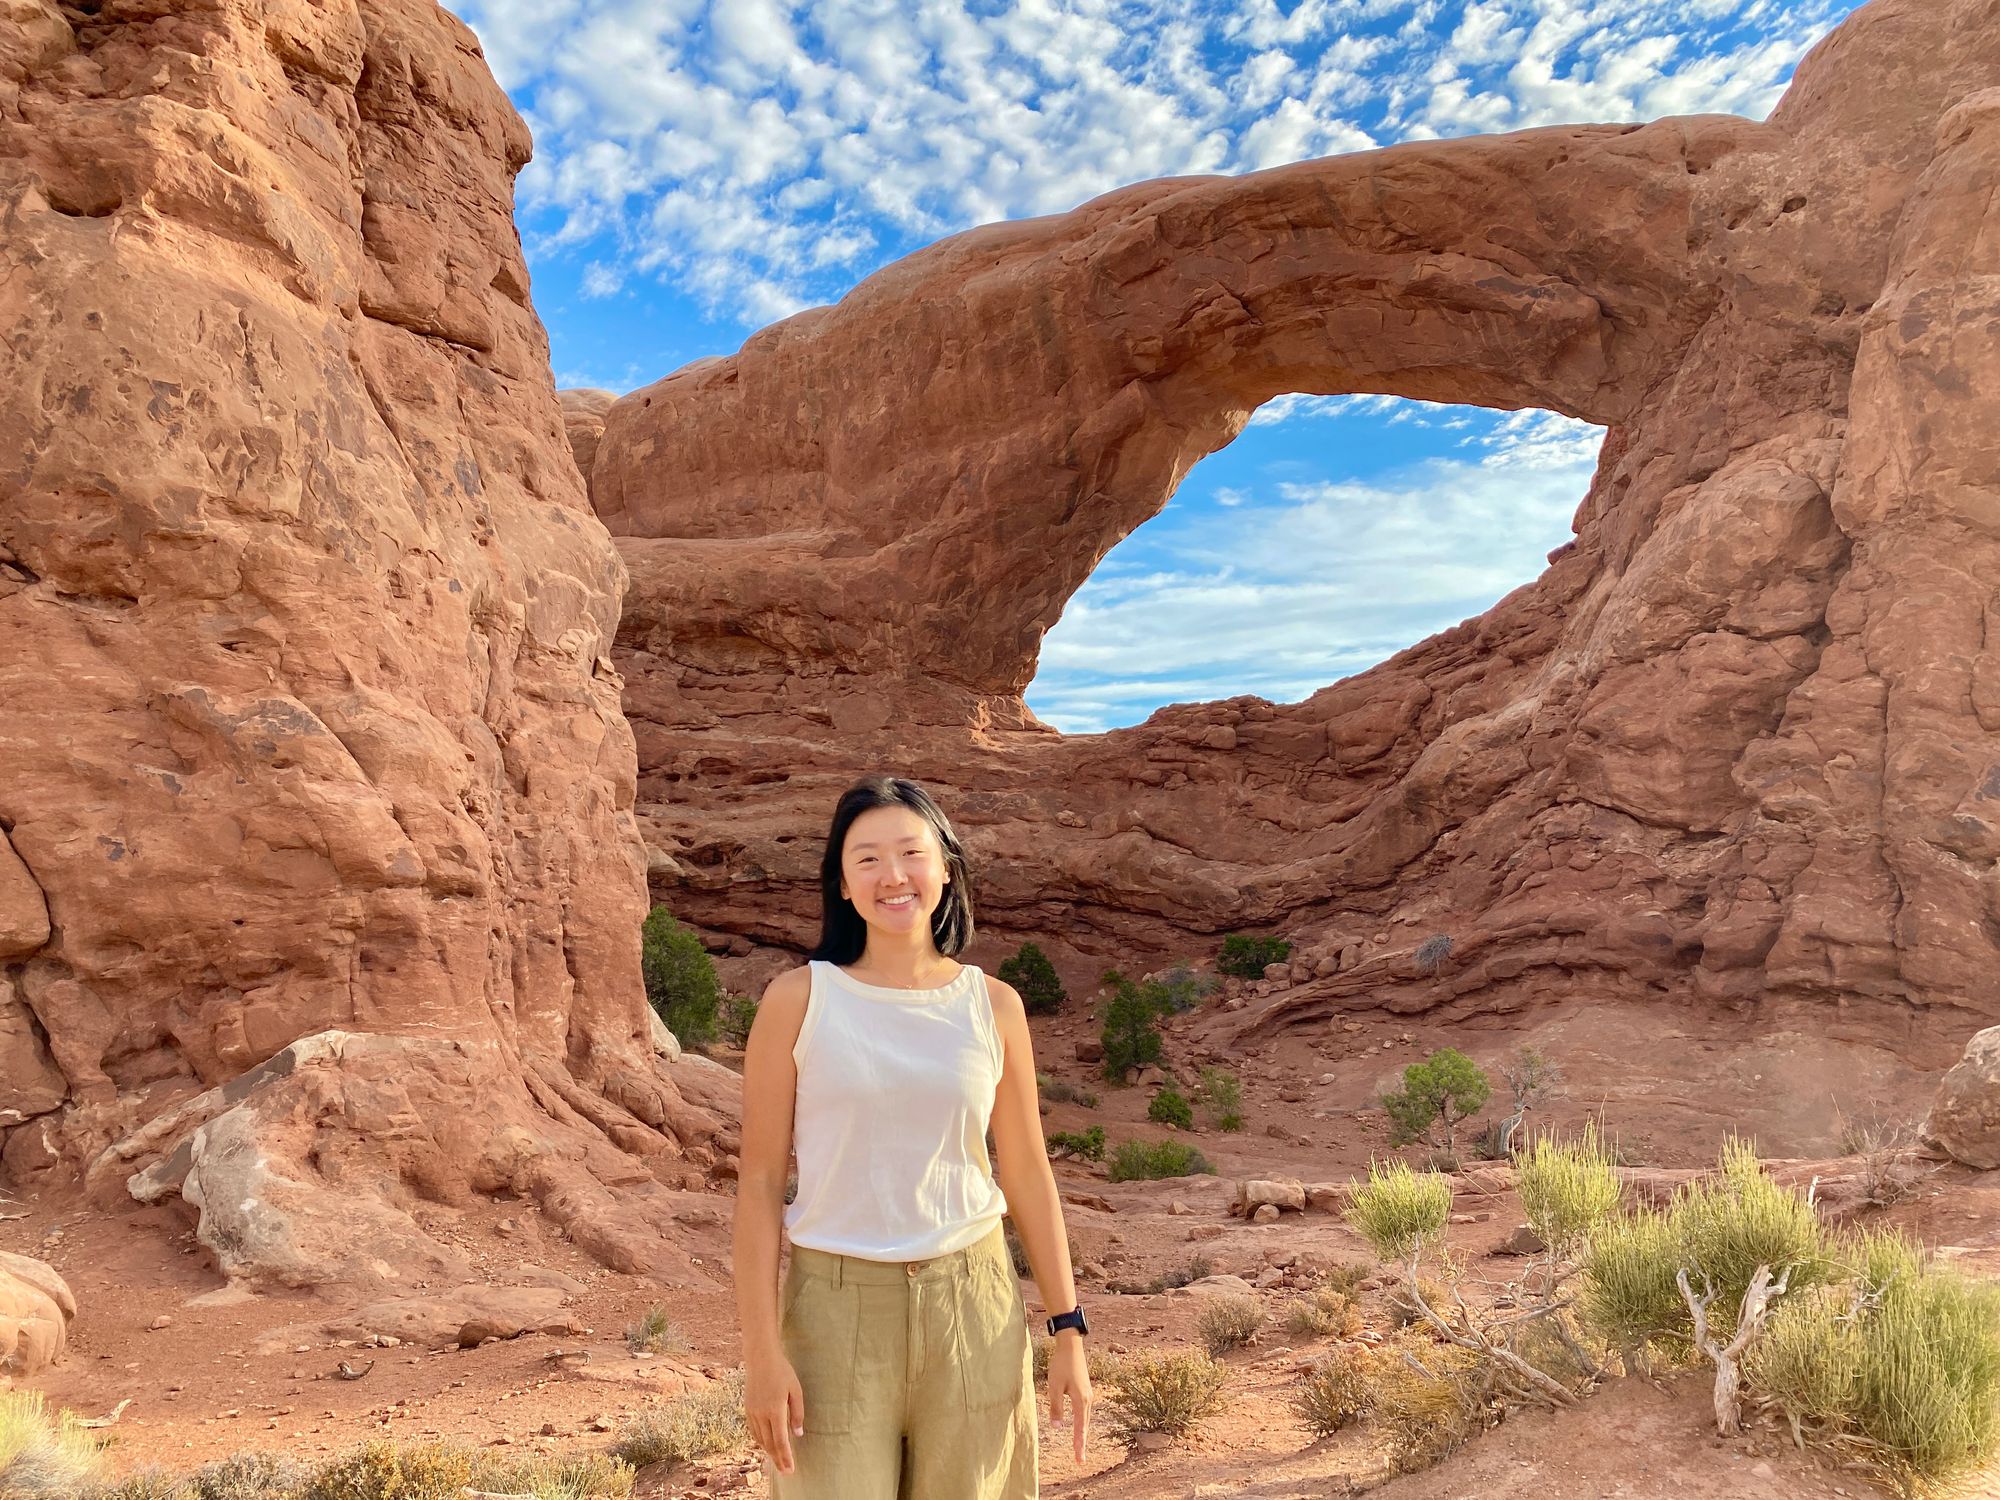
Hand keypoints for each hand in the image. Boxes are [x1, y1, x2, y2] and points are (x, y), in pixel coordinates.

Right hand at [745, 1349, 805, 1474]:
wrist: (761, 1358)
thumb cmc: (782, 1372)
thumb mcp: (796, 1390)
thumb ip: (797, 1413)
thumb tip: (797, 1434)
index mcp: (775, 1410)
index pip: (781, 1441)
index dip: (785, 1457)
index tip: (790, 1469)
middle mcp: (761, 1414)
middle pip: (769, 1444)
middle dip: (778, 1459)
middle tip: (785, 1471)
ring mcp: (752, 1412)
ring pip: (760, 1439)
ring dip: (769, 1452)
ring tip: (777, 1460)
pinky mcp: (747, 1409)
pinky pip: (753, 1431)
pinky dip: (761, 1441)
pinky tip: (766, 1444)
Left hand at [1046, 1332, 1091, 1463]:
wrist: (1071, 1346)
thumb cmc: (1061, 1365)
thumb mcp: (1054, 1387)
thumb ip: (1056, 1407)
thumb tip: (1057, 1427)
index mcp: (1081, 1400)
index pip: (1080, 1428)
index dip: (1079, 1444)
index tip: (1079, 1459)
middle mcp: (1088, 1399)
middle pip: (1085, 1426)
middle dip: (1082, 1443)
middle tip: (1079, 1460)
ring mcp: (1088, 1394)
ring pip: (1085, 1419)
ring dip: (1082, 1433)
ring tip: (1079, 1448)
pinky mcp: (1085, 1390)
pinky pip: (1084, 1411)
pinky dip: (1082, 1423)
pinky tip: (1079, 1427)